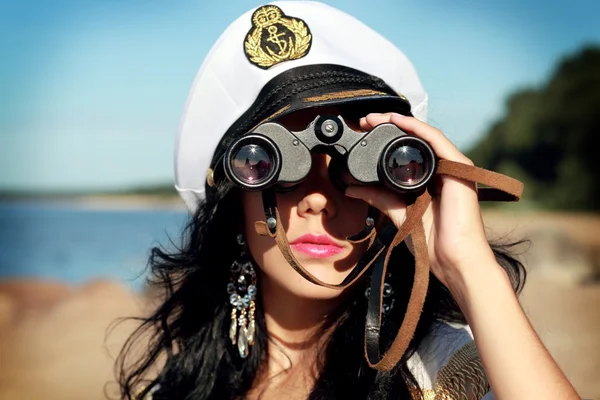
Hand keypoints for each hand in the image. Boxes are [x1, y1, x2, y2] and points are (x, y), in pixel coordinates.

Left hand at [345, 113, 497, 290]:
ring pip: (425, 135)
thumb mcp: (398, 213)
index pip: (407, 150)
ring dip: (401, 122)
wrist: (453, 258)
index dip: (386, 137)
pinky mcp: (459, 168)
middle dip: (390, 125)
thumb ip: (379, 197)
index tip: (364, 131)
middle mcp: (443, 169)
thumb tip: (353, 188)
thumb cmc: (433, 240)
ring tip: (378, 118)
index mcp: (430, 177)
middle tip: (366, 121)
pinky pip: (436, 141)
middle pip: (415, 139)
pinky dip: (418, 129)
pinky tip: (401, 122)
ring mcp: (452, 167)